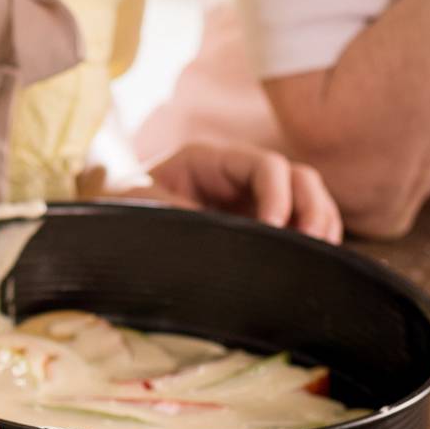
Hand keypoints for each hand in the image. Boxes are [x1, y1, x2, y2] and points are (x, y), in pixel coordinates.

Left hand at [116, 142, 342, 242]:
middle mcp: (239, 176)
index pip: (266, 165)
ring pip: (308, 200)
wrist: (108, 219)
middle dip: (312, 208)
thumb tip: (215, 241)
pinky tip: (306, 267)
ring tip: (313, 258)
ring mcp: (251, 200)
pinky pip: (298, 227)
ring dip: (321, 225)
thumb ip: (179, 216)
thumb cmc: (122, 206)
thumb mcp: (142, 205)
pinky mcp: (256, 226)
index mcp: (211, 161)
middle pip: (299, 178)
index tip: (269, 229)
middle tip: (309, 245)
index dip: (276, 195)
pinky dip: (311, 243)